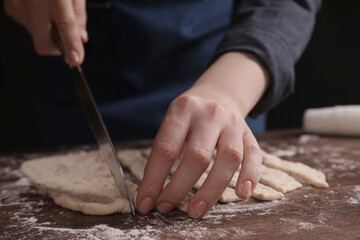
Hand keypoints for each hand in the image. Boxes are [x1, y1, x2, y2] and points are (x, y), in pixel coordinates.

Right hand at [4, 0, 86, 66]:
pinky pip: (26, 24)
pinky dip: (37, 22)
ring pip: (35, 35)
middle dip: (57, 49)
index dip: (71, 47)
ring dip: (47, 32)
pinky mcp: (9, 5)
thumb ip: (79, 15)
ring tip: (52, 9)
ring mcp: (17, 4)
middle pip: (44, 44)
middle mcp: (33, 1)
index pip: (65, 27)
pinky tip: (40, 5)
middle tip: (67, 40)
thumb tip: (82, 38)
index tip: (76, 62)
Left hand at [136, 52, 267, 217]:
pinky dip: (250, 176)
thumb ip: (163, 151)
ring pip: (229, 158)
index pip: (166, 148)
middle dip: (179, 187)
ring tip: (196, 211)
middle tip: (166, 208)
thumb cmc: (189, 116)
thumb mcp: (172, 121)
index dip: (154, 179)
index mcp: (183, 110)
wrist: (218, 94)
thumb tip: (151, 192)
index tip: (145, 203)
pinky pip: (255, 156)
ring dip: (212, 190)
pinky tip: (241, 195)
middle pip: (198, 155)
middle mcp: (210, 115)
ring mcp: (233, 124)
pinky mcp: (249, 135)